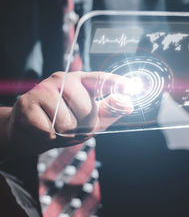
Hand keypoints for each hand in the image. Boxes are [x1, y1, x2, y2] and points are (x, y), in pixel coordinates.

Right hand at [3, 71, 132, 155]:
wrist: (26, 130)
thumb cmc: (63, 122)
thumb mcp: (89, 117)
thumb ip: (109, 110)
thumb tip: (129, 104)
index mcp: (80, 81)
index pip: (101, 80)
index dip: (118, 83)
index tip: (134, 87)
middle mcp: (63, 79)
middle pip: (87, 110)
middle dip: (81, 126)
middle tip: (69, 125)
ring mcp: (43, 89)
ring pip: (68, 123)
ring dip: (63, 134)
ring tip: (55, 127)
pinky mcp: (27, 104)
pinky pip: (49, 131)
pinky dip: (48, 137)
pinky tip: (42, 129)